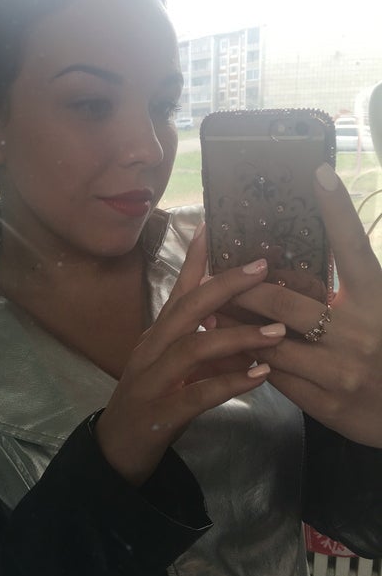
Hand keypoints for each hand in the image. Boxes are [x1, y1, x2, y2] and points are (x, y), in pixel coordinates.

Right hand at [94, 225, 287, 485]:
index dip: (194, 260)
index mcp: (156, 335)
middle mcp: (151, 349)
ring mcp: (153, 379)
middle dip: (224, 286)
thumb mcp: (173, 365)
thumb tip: (238, 325)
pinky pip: (199, 393)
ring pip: (194, 348)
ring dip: (237, 337)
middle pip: (187, 310)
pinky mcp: (161, 411)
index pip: (177, 291)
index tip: (212, 228)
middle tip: (262, 268)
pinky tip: (260, 377)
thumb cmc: (148, 400)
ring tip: (276, 332)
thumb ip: (201, 344)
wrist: (116, 446)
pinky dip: (231, 383)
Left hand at [230, 163, 381, 447]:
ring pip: (268, 340)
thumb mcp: (375, 312)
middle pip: (282, 301)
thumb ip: (345, 291)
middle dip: (241, 289)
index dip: (338, 210)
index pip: (355, 249)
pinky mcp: (326, 402)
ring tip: (209, 313)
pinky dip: (249, 360)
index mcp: (377, 300)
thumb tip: (292, 268)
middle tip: (212, 276)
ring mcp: (342, 369)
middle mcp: (361, 330)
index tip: (318, 173)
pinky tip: (230, 351)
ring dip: (234, 326)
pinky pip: (274, 375)